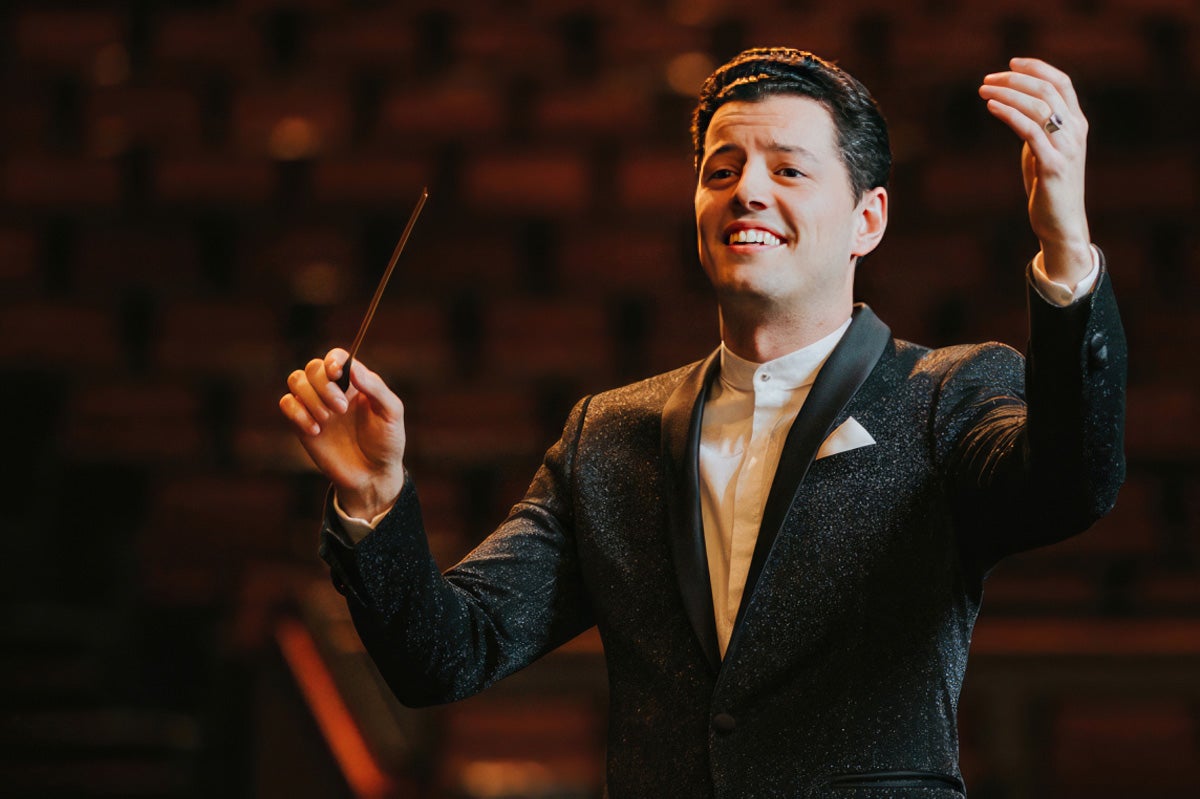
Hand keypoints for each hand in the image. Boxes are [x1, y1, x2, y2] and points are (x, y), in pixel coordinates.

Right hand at [279, 348, 406, 518]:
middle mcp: (333, 390)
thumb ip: (375, 388)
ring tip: (327, 420)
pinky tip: (315, 431)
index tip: (337, 374)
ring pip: (296, 380)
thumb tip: (353, 368)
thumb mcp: (391, 413)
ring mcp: (316, 406)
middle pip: (313, 367)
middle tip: (341, 409)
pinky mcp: (302, 424)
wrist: (372, 475)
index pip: (336, 357)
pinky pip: (286, 403)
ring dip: (309, 397)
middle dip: (323, 386)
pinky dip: (297, 413)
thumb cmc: (386, 442)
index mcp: (356, 382)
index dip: (332, 360)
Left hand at [979, 57, 1091, 286]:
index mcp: (1076, 124)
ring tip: (983, 90)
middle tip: (987, 80)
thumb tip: (1013, 109)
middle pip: (1047, 90)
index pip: (1062, 83)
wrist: (1061, 224)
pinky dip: (1009, 114)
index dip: (1037, 68)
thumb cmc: (1049, 187)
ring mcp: (1067, 148)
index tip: (1011, 62)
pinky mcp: (1053, 165)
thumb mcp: (1043, 150)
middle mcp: (1076, 131)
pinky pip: (1030, 131)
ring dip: (1007, 94)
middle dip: (1015, 79)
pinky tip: (992, 107)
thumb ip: (1036, 129)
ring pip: (1038, 106)